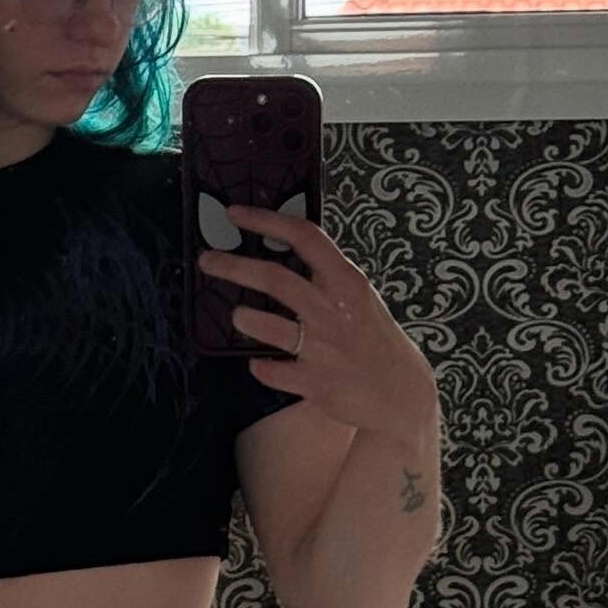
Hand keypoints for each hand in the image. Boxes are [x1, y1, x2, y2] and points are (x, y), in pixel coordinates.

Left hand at [197, 203, 437, 447]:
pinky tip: (259, 363)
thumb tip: (286, 250)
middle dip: (233, 267)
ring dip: (246, 319)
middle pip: (274, 279)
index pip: (305, 236)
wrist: (401, 394)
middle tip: (206, 260)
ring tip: (237, 315)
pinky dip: (260, 367)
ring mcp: (324, 348)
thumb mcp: (359, 298)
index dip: (266, 221)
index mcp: (347, 282)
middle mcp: (334, 310)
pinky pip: (271, 372)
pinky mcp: (315, 384)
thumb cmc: (373, 340)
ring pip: (269, 327)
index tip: (234, 214)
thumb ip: (327, 277)